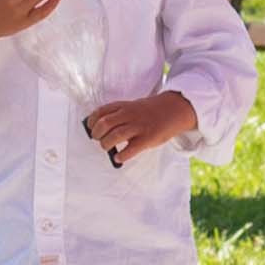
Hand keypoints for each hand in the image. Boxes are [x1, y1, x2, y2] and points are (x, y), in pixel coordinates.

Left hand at [84, 89, 199, 164]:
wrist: (174, 110)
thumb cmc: (150, 111)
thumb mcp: (133, 106)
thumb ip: (118, 115)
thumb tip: (100, 130)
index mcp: (124, 106)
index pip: (101, 111)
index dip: (92, 120)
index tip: (90, 127)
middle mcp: (130, 115)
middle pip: (105, 124)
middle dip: (97, 134)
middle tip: (97, 139)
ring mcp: (139, 127)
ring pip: (115, 136)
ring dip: (106, 144)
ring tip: (107, 147)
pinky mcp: (147, 139)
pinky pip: (130, 150)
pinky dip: (121, 156)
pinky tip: (118, 158)